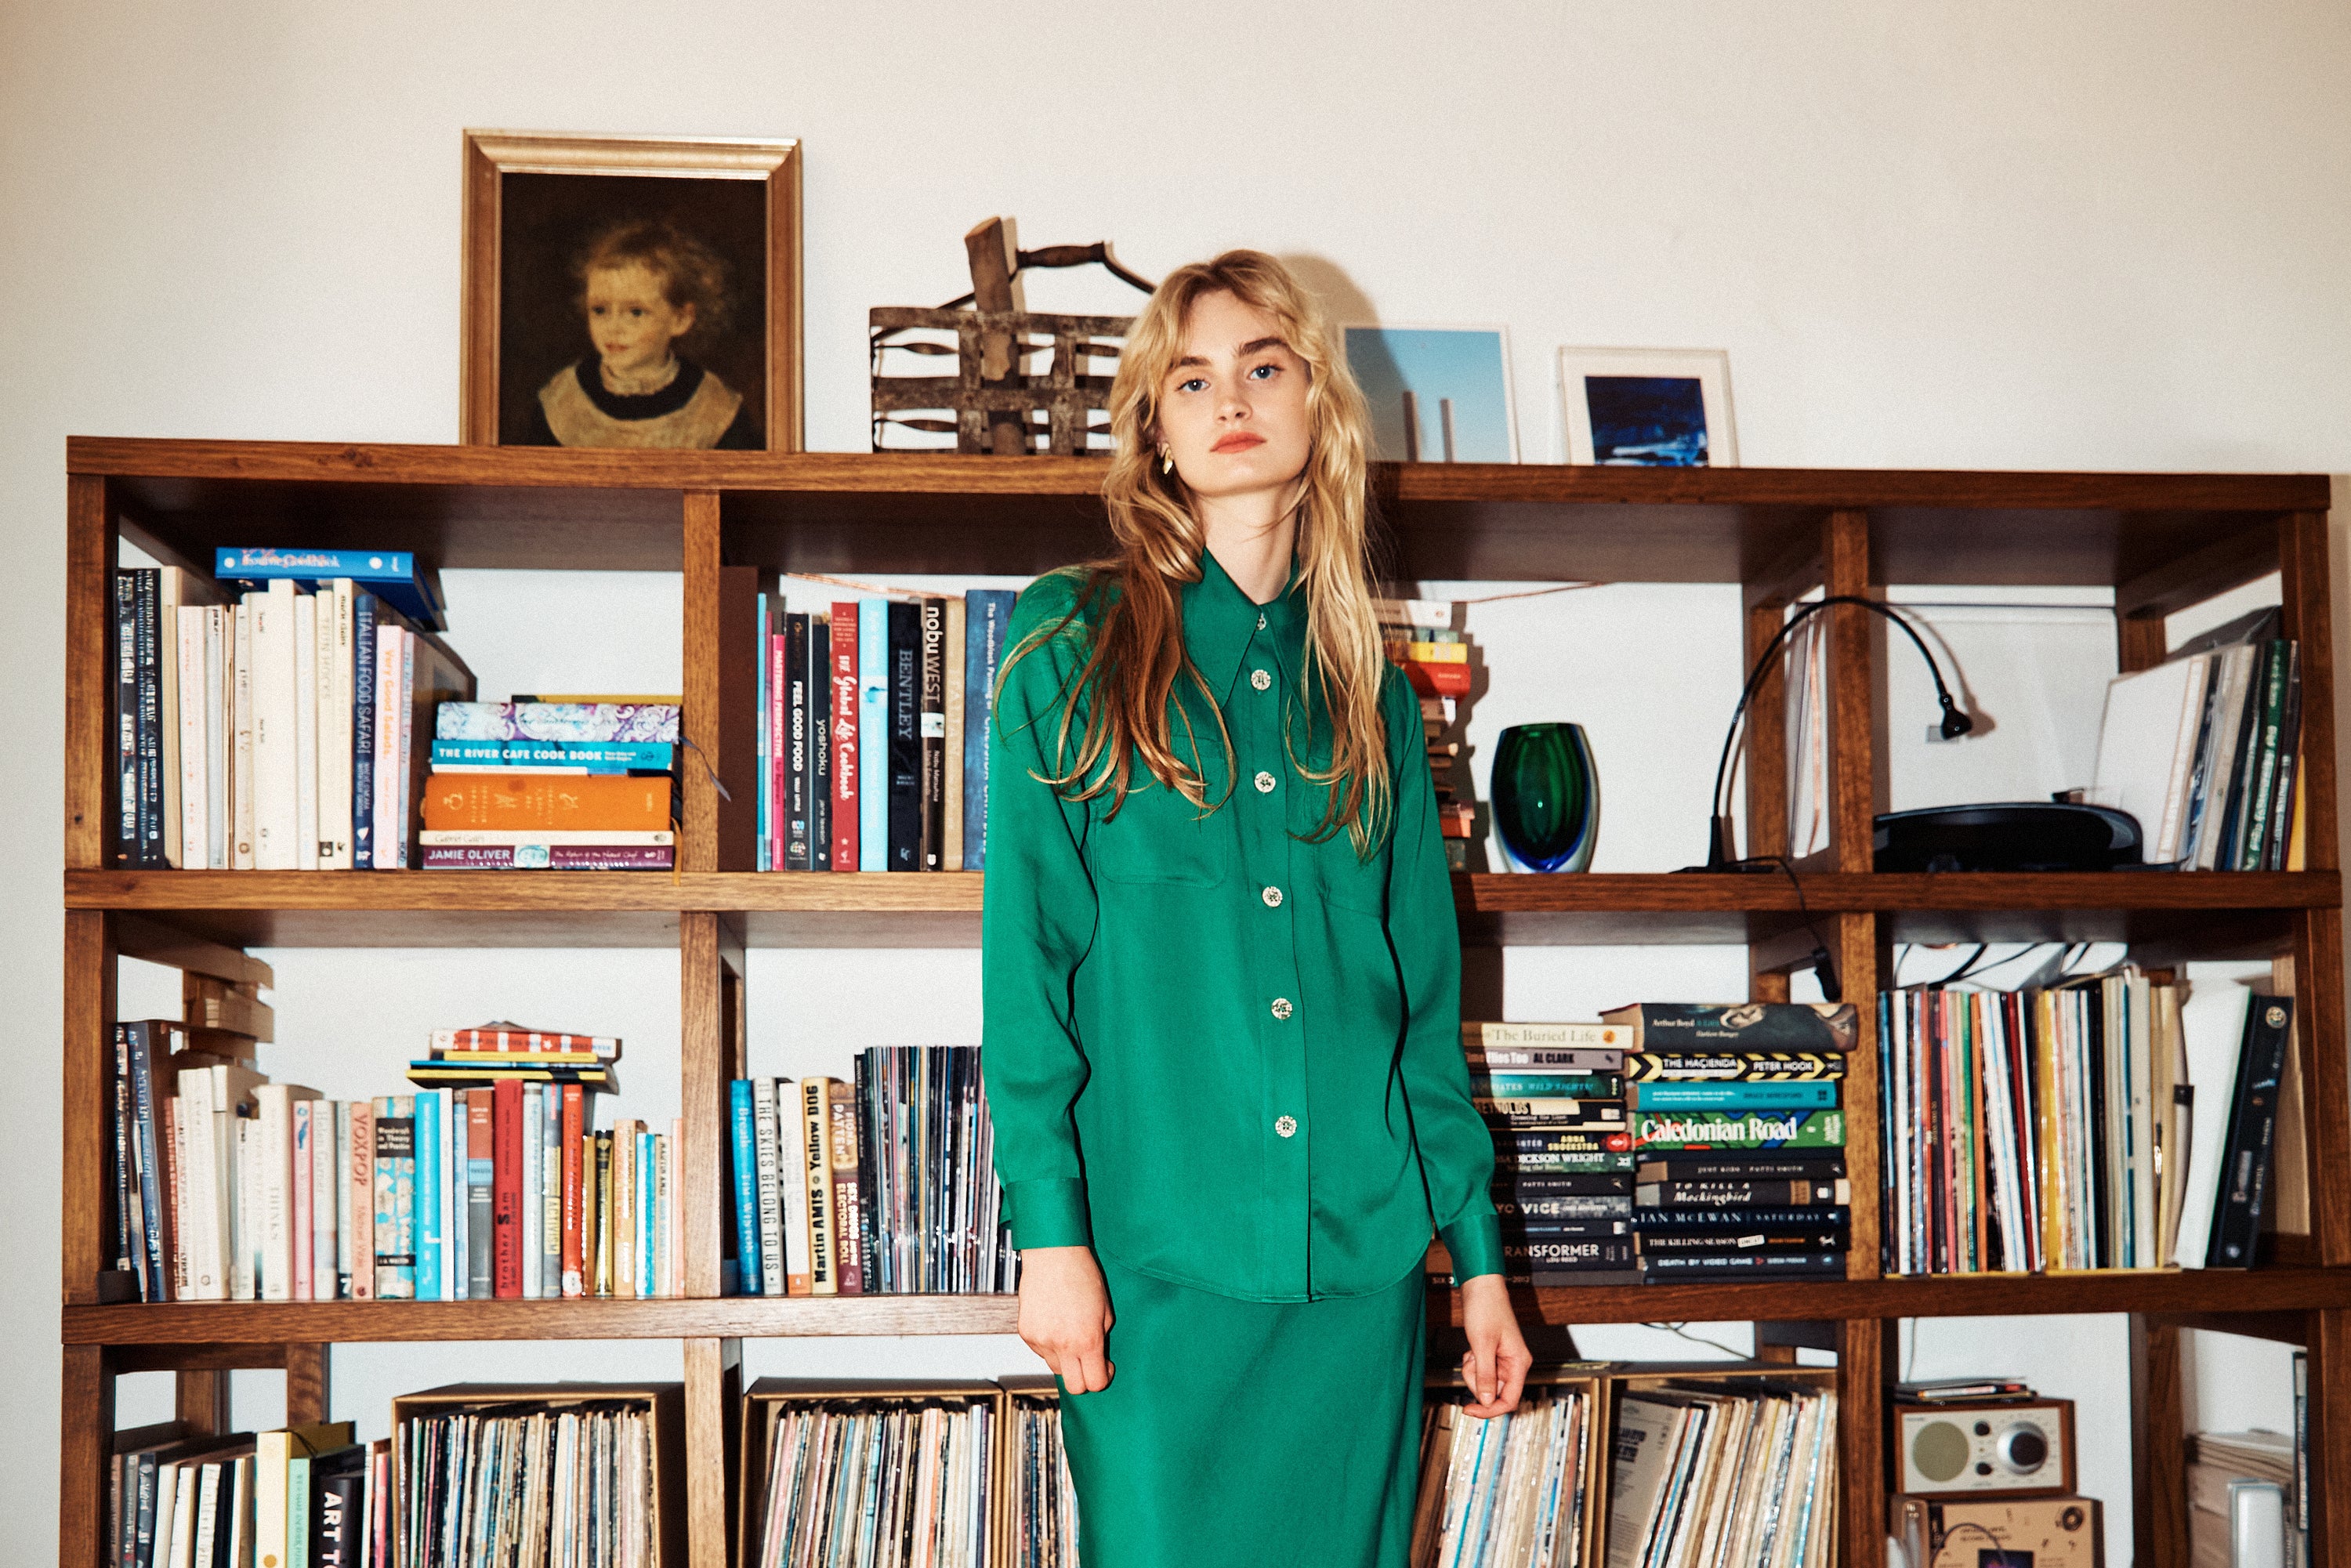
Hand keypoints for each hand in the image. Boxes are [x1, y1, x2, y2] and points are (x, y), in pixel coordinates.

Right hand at [1018, 1245, 1115, 1394]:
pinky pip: (1040, 1351)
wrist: (1053, 1254)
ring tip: (1069, 1333)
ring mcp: (1041, 1340)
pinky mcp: (1026, 1333)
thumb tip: (1098, 1356)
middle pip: (1074, 1387)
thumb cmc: (1082, 1275)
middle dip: (1084, 1378)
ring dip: (1065, 1359)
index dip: (1104, 1378)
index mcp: (1087, 1340)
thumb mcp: (1105, 1309)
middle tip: (1088, 1361)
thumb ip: (1102, 1337)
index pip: (1095, 1383)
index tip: (1106, 1366)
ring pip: (1055, 1368)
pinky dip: (1049, 1344)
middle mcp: (1062, 1345)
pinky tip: (1054, 1322)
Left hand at [1457, 1274, 1530, 1417]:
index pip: (1509, 1400)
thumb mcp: (1482, 1344)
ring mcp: (1503, 1359)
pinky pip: (1480, 1370)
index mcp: (1519, 1363)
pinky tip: (1471, 1348)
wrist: (1480, 1286)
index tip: (1470, 1410)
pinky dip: (1472, 1363)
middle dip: (1477, 1381)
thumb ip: (1486, 1375)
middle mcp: (1514, 1363)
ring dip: (1473, 1371)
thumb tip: (1486, 1401)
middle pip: (1494, 1391)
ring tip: (1472, 1352)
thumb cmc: (1486, 1308)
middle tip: (1471, 1362)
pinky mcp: (1492, 1354)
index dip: (1489, 1409)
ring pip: (1485, 1381)